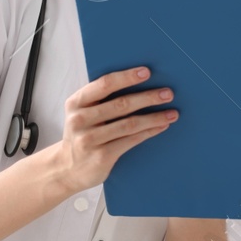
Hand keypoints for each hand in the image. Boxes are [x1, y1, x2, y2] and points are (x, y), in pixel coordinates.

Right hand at [52, 66, 176, 192]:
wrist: (67, 168)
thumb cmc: (82, 134)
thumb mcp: (82, 113)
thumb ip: (100, 99)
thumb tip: (138, 81)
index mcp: (76, 102)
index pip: (104, 84)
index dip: (127, 77)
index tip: (147, 72)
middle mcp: (80, 119)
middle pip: (120, 104)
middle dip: (148, 98)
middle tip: (168, 93)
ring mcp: (90, 139)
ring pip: (129, 124)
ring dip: (154, 117)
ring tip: (172, 113)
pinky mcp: (101, 156)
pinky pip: (131, 140)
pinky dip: (149, 132)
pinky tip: (161, 126)